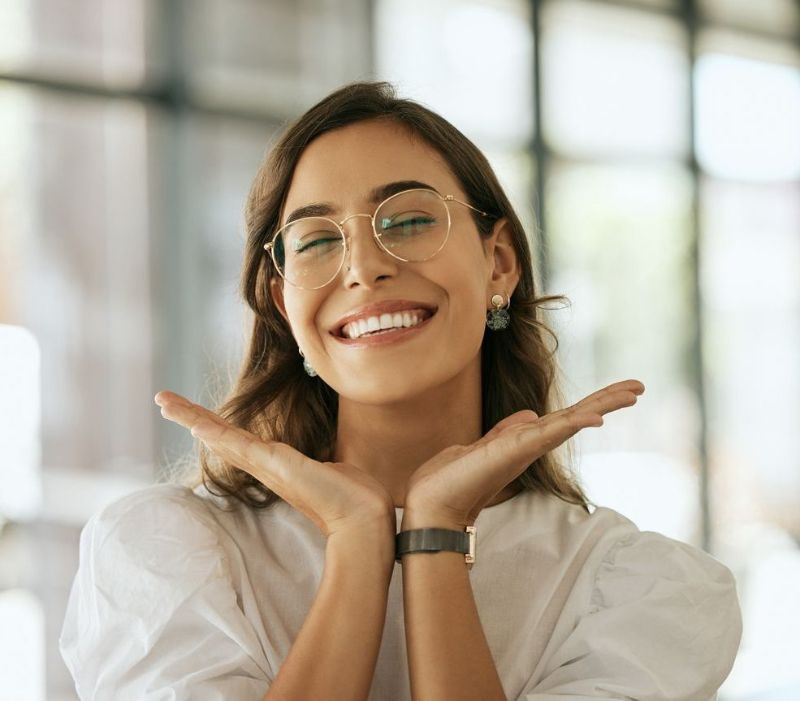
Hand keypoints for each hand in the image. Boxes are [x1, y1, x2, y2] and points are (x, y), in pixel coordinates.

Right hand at [154, 391, 396, 537]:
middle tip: (162, 400)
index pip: (237, 440)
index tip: (193, 415)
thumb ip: (323, 461)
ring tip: (164, 402)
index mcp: (277, 465)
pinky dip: (215, 432)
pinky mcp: (276, 465)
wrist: (364, 519)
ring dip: (192, 418)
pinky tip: (195, 423)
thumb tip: (331, 459)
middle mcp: (266, 466)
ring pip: (221, 437)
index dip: (213, 426)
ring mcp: (268, 466)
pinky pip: (239, 445)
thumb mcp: (334, 468)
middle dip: (190, 416)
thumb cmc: (354, 497)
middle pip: (219, 437)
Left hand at [403, 379, 645, 528]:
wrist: (430, 504)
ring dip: (602, 405)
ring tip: (632, 392)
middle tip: (640, 387)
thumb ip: (507, 431)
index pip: (565, 417)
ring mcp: (525, 449)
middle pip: (576, 417)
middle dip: (607, 401)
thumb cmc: (451, 479)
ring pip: (571, 421)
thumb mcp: (483, 446)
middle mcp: (531, 445)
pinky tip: (597, 417)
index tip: (620, 391)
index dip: (592, 404)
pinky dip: (574, 424)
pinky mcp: (514, 451)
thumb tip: (529, 414)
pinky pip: (550, 433)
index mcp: (524, 441)